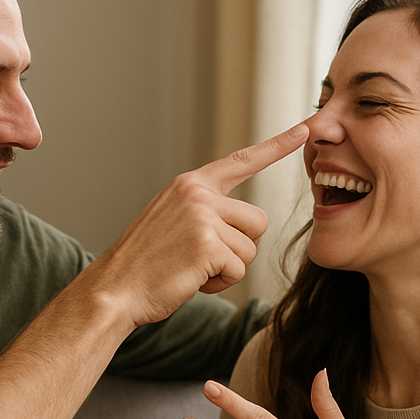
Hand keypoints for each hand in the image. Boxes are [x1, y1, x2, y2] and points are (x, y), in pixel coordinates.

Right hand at [84, 124, 306, 327]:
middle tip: (202, 258)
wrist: (115, 288)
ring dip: (228, 268)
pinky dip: (219, 283)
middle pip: (258, 221)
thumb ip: (204, 210)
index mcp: (190, 184)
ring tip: (192, 269)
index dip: (276, 147)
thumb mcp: (172, 220)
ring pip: (250, 249)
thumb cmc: (145, 263)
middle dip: (240, 247)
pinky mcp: (207, 244)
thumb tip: (243, 222)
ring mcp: (202, 217)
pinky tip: (191, 280)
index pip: (242, 161)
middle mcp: (198, 194)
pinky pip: (238, 269)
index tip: (304, 129)